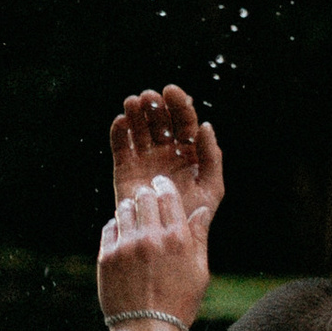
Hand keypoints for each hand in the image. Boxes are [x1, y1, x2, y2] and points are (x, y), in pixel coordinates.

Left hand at [98, 155, 214, 330]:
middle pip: (143, 197)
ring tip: (134, 217)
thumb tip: (200, 210)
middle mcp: (151, 238)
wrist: (146, 329)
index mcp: (177, 239)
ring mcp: (126, 247)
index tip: (160, 183)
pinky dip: (116, 228)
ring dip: (130, 209)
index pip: (167, 196)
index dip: (163, 185)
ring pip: (124, 210)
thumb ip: (198, 237)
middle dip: (145, 194)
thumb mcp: (199, 271)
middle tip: (146, 196)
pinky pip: (109, 228)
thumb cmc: (179, 302)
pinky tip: (123, 236)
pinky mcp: (107, 256)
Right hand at [109, 83, 223, 236]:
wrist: (166, 240)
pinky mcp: (125, 169)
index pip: (185, 122)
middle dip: (155, 106)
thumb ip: (211, 157)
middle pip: (160, 122)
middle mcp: (166, 152)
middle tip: (149, 96)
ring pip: (139, 130)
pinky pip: (121, 147)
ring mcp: (145, 159)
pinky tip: (120, 122)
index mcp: (190, 152)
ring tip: (132, 103)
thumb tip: (206, 126)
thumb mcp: (212, 187)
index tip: (172, 91)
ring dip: (135, 114)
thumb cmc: (193, 215)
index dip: (179, 105)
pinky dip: (119, 134)